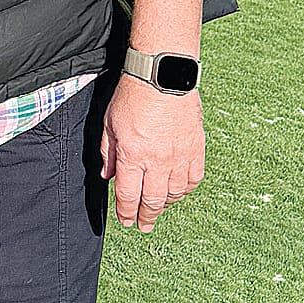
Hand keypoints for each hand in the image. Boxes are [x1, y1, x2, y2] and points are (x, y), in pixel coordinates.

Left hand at [100, 75, 204, 232]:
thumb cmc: (133, 96)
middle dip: (146, 217)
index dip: (126, 213)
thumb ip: (108, 154)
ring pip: (175, 193)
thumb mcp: (110, 125)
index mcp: (132, 156)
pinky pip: (193, 178)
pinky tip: (179, 191)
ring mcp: (179, 156)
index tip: (126, 221)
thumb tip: (107, 176)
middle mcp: (157, 161)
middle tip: (144, 226)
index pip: (128, 195)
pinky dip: (185, 189)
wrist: (163, 76)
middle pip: (153, 200)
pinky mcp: (196, 148)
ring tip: (159, 207)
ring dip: (166, 204)